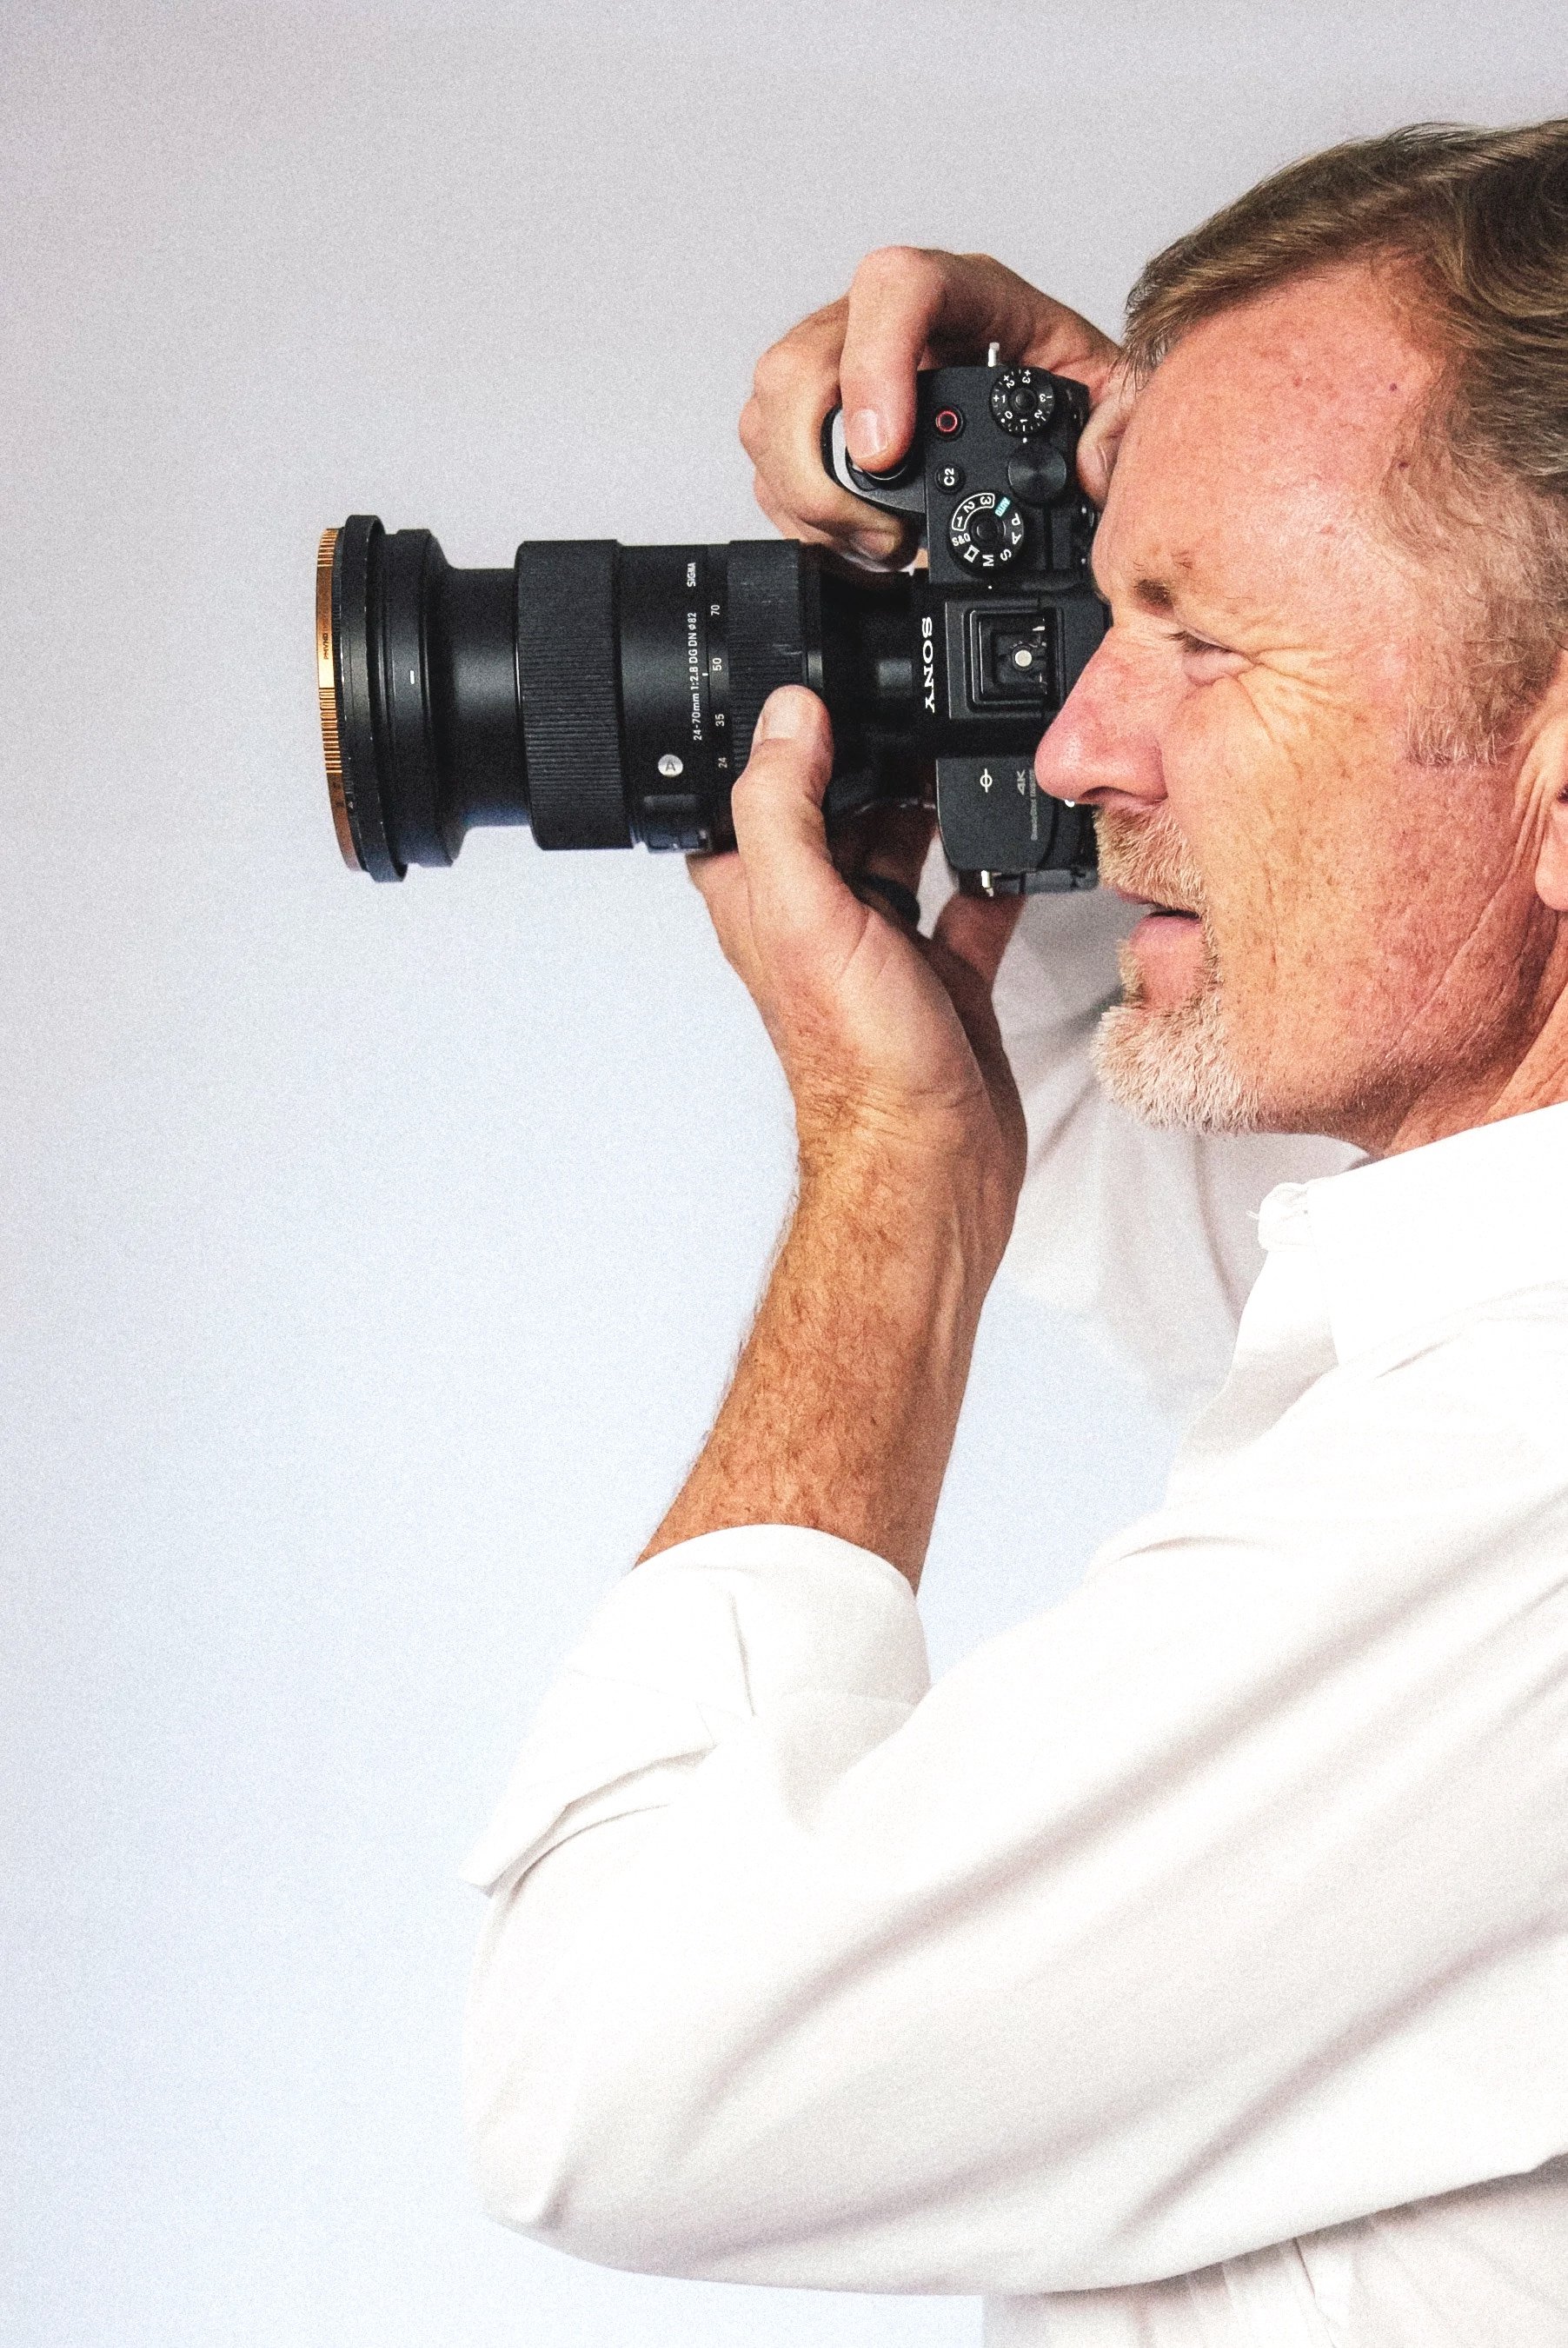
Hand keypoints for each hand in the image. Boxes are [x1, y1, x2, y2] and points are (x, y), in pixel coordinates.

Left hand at [689, 685, 1026, 1265]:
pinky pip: (972, 898)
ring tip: (962, 751)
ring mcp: (881, 943)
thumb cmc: (859, 1062)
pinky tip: (1018, 836)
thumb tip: (787, 714)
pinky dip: (995, 866)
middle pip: (831, 807)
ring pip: (902, 843)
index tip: (815, 683)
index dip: (768, 737)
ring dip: (930, 802)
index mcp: (762, 896)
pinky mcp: (945, 971)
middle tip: (909, 708)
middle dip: (866, 759)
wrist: (935, 1157)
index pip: (743, 793)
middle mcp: (815, 916)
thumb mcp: (806, 912)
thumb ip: (785, 807)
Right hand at [739, 246, 1130, 569]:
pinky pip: (768, 458)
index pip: (897, 288)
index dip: (874, 367)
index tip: (884, 455)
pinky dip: (800, 515)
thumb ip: (1124, 425)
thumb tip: (1088, 466)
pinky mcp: (818, 411)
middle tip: (886, 538)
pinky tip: (856, 541)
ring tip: (881, 547)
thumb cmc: (1079, 395)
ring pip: (769, 414)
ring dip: (809, 501)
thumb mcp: (1128, 398)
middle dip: (824, 474)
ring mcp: (844, 360)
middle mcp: (893, 319)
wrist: (1053, 417)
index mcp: (971, 294)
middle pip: (801, 363)